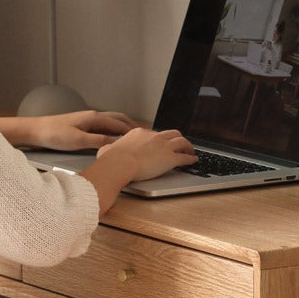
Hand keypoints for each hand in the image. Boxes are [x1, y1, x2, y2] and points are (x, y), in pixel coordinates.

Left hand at [0, 110, 139, 151]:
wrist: (36, 130)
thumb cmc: (54, 134)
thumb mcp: (78, 140)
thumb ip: (98, 140)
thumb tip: (116, 142)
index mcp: (93, 118)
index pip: (119, 124)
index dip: (132, 130)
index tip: (144, 136)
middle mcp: (92, 116)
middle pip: (117, 118)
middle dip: (131, 125)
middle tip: (143, 133)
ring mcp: (87, 120)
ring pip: (110, 121)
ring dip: (122, 126)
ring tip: (132, 133)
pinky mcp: (81, 125)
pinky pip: (103, 125)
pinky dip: (113, 129)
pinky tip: (113, 135)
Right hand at [80, 128, 196, 212]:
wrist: (120, 164)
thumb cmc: (112, 159)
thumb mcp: (107, 149)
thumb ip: (108, 148)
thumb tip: (105, 149)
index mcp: (140, 133)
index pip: (154, 134)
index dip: (160, 139)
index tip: (161, 143)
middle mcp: (154, 137)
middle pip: (172, 133)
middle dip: (178, 138)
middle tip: (180, 144)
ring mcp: (163, 146)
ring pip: (182, 142)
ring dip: (188, 147)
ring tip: (190, 151)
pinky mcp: (170, 158)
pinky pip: (184, 157)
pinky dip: (190, 159)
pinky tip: (193, 161)